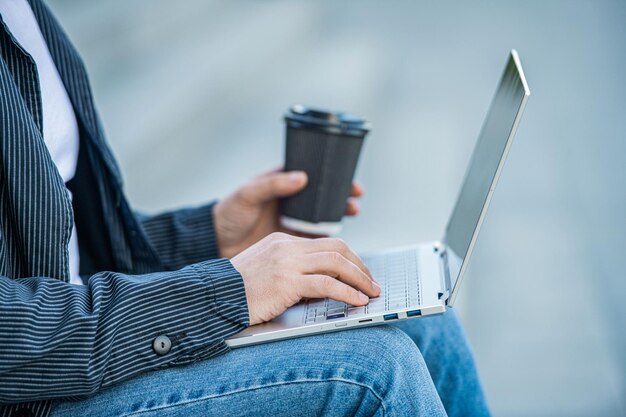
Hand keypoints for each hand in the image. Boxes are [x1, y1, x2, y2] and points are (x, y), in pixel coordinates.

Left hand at [213, 169, 363, 257]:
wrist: (216, 242)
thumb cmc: (228, 213)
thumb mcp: (248, 195)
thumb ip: (272, 185)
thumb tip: (302, 177)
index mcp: (282, 184)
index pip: (315, 176)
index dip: (335, 177)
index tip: (350, 182)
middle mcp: (292, 201)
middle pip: (325, 195)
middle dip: (343, 195)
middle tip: (356, 197)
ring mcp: (294, 220)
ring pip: (324, 215)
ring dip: (340, 214)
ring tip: (353, 212)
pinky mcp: (292, 241)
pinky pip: (315, 239)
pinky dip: (328, 238)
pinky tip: (339, 236)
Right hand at [231, 232, 379, 324]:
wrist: (211, 297)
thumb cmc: (237, 291)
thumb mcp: (267, 272)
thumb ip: (292, 271)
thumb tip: (323, 286)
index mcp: (283, 241)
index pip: (326, 244)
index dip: (349, 258)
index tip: (360, 273)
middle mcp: (287, 246)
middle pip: (337, 249)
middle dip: (360, 267)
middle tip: (372, 283)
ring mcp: (287, 262)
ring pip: (337, 263)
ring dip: (359, 279)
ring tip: (372, 293)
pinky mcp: (287, 281)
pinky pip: (327, 284)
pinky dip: (347, 292)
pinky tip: (356, 301)